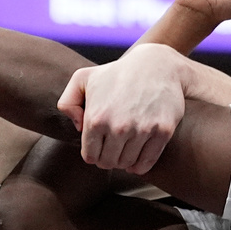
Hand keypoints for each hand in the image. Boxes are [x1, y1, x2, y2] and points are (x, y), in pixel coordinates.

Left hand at [58, 44, 185, 173]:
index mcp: (96, 118)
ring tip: (124, 149)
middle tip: (112, 149)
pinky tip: (137, 158)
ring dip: (124, 161)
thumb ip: (67, 103)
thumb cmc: (116, 73)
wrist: (155, 64)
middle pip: (108, 163)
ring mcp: (142, 130)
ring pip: (127, 164)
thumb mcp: (82, 78)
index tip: (99, 147)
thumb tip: (78, 128)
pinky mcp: (163, 131)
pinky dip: (140, 166)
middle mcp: (118, 127)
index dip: (93, 154)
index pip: (90, 156)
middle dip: (108, 159)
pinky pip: (147, 163)